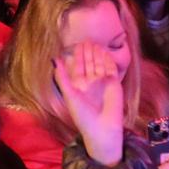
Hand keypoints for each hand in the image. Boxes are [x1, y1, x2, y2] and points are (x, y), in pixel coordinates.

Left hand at [54, 42, 125, 165]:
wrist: (102, 128)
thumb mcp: (69, 95)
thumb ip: (62, 78)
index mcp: (80, 85)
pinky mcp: (114, 83)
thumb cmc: (83, 115)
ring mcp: (103, 82)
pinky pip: (111, 68)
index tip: (77, 44)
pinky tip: (104, 52)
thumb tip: (55, 61)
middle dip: (88, 52)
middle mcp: (91, 83)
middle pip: (89, 63)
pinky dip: (108, 60)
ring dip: (97, 54)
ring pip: (99, 64)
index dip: (78, 56)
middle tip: (86, 40)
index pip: (79, 67)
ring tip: (95, 43)